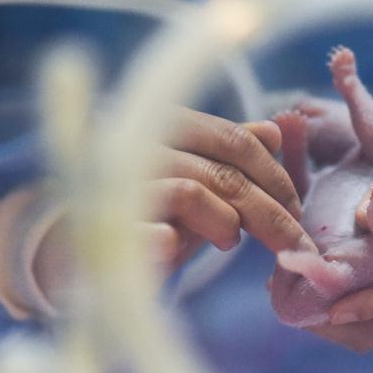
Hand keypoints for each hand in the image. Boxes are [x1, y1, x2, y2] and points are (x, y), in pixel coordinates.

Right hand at [34, 108, 314, 295]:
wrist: (74, 244)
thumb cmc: (147, 207)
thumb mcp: (193, 177)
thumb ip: (229, 155)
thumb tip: (274, 130)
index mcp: (167, 124)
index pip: (237, 142)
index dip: (276, 177)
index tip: (297, 210)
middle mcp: (143, 144)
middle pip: (226, 174)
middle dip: (271, 214)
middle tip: (295, 245)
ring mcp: (118, 181)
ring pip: (194, 192)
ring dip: (226, 225)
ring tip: (228, 242)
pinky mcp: (101, 224)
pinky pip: (149, 229)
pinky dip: (169, 240)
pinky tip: (173, 247)